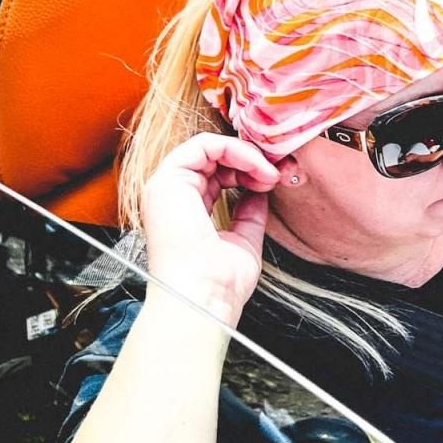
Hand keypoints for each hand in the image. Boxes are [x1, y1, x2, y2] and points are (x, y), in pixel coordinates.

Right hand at [141, 133, 281, 323]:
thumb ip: (249, 213)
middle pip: (214, 158)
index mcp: (186, 212)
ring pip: (209, 147)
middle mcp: (173, 197)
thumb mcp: (244, 240)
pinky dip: (234, 150)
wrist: (204, 297)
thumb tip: (259, 190)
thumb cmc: (220, 283)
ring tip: (269, 173)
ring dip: (246, 154)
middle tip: (275, 174)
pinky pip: (203, 145)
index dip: (248, 170)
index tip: (274, 182)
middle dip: (251, 159)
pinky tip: (255, 167)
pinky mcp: (167, 180)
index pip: (217, 175)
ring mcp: (166, 188)